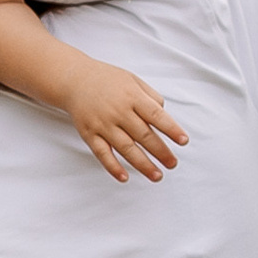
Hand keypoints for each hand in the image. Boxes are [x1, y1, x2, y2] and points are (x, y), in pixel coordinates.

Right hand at [62, 55, 186, 183]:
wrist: (74, 79)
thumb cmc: (107, 80)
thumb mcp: (133, 80)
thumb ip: (151, 96)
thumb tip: (164, 114)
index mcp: (132, 97)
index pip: (156, 115)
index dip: (171, 129)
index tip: (183, 141)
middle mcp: (118, 111)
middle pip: (144, 135)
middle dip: (161, 152)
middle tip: (173, 164)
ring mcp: (103, 124)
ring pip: (126, 148)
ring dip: (143, 164)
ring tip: (157, 176)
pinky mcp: (89, 134)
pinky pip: (102, 154)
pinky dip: (113, 167)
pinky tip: (125, 178)